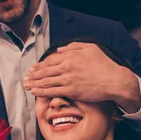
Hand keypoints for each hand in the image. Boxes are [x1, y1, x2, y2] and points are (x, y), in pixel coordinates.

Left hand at [24, 42, 139, 111]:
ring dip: (34, 84)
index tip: (34, 69)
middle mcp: (67, 66)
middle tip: (26, 78)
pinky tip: (35, 92)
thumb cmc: (105, 64)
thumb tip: (60, 50)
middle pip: (45, 71)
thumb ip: (73, 47)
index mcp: (71, 55)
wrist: (115, 81)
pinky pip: (52, 91)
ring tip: (27, 86)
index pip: (50, 60)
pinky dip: (42, 92)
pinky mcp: (71, 91)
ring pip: (46, 81)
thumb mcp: (90, 48)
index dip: (40, 65)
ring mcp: (68, 79)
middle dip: (33, 75)